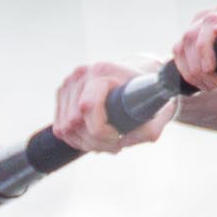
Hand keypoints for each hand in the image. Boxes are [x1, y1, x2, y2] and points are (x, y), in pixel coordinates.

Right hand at [53, 54, 171, 151]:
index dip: (101, 131)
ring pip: (66, 129)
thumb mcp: (155, 111)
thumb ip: (147, 129)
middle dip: (97, 141)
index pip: (88, 106)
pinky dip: (77, 140)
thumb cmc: (144, 95)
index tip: (119, 137)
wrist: (131, 80)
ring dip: (87, 143)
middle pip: (75, 122)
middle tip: (117, 144)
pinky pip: (60, 129)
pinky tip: (94, 138)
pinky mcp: (61, 96)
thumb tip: (125, 141)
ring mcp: (67, 84)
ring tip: (107, 142)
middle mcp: (81, 75)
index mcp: (102, 71)